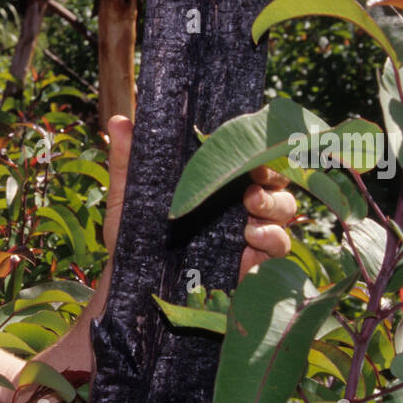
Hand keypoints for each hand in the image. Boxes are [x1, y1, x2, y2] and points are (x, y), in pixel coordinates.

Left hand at [102, 114, 296, 279]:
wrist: (132, 280)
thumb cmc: (131, 235)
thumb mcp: (127, 197)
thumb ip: (126, 161)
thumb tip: (118, 121)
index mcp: (216, 179)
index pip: (249, 155)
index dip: (256, 147)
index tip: (247, 146)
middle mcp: (238, 201)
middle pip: (277, 178)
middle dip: (272, 175)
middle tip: (252, 182)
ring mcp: (250, 230)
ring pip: (285, 208)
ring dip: (275, 204)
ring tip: (250, 209)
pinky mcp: (254, 261)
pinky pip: (280, 246)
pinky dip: (273, 238)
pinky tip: (252, 237)